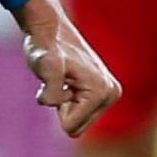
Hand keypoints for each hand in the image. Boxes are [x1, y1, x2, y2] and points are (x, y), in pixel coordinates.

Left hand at [14, 0, 120, 137]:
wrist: (49, 29)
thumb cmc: (45, 46)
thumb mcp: (45, 67)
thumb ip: (51, 89)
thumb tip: (50, 102)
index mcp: (103, 91)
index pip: (70, 127)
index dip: (57, 105)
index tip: (59, 81)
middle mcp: (111, 93)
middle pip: (77, 128)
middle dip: (63, 107)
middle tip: (60, 80)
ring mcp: (109, 93)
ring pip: (77, 121)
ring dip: (65, 102)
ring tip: (64, 78)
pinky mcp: (104, 92)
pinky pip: (79, 114)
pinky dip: (68, 99)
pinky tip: (68, 78)